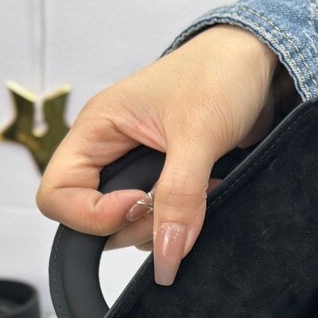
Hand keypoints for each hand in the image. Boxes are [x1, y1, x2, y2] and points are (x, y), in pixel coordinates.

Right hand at [36, 25, 294, 284]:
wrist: (260, 63)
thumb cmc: (221, 72)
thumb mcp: (199, 135)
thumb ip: (179, 197)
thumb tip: (166, 254)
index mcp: (97, 129)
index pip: (56, 195)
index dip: (91, 215)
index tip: (137, 205)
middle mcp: (109, 152)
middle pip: (91, 220)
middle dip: (135, 225)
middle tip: (179, 206)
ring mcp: (135, 169)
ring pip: (127, 226)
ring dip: (164, 224)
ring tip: (201, 190)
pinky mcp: (164, 181)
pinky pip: (158, 219)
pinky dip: (182, 220)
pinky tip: (207, 193)